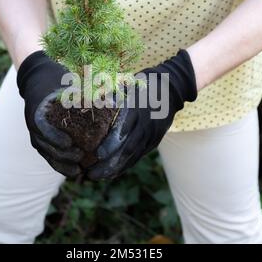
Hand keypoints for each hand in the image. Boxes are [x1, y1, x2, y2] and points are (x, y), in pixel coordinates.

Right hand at [17, 51, 82, 176]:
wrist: (37, 79)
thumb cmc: (56, 79)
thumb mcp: (68, 83)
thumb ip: (85, 93)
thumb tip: (111, 100)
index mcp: (39, 111)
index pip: (43, 129)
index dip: (56, 139)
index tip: (70, 144)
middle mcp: (34, 125)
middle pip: (45, 147)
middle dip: (62, 156)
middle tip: (80, 160)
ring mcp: (36, 134)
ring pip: (47, 154)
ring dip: (62, 165)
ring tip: (79, 171)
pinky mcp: (40, 140)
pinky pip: (48, 155)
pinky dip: (60, 164)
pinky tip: (75, 170)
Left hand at [87, 49, 196, 179]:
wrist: (171, 89)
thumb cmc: (144, 84)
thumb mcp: (128, 84)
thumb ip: (111, 93)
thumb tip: (90, 99)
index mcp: (137, 109)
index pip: (123, 130)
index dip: (111, 144)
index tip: (97, 154)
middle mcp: (145, 125)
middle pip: (127, 149)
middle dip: (109, 163)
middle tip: (91, 173)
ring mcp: (151, 135)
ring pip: (133, 156)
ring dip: (115, 169)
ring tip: (97, 177)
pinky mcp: (154, 141)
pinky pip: (138, 156)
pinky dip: (125, 166)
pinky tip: (112, 174)